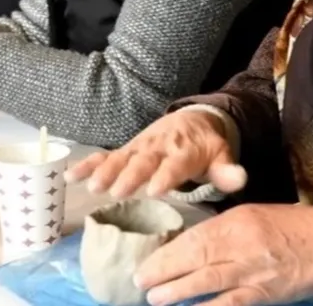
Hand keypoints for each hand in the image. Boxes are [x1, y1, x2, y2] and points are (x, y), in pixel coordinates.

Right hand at [65, 107, 246, 197]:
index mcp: (184, 150)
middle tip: (116, 190)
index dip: (166, 176)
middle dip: (130, 175)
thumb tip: (241, 179)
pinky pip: (105, 156)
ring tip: (91, 186)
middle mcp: (158, 147)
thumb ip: (228, 171)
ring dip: (105, 171)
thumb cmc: (206, 147)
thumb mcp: (222, 156)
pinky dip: (88, 164)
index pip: (175, 164)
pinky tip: (71, 175)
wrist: (193, 120)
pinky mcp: (126, 150)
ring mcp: (139, 148)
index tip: (155, 190)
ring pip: (121, 158)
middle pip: (144, 161)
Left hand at [138, 205, 312, 305]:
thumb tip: (188, 246)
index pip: (194, 237)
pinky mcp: (264, 294)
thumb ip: (222, 229)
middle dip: (164, 272)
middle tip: (141, 281)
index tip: (147, 262)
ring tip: (156, 298)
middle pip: (195, 258)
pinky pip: (231, 304)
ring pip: (208, 282)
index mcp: (238, 221)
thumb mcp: (253, 215)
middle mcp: (242, 245)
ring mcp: (253, 271)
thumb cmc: (291, 227)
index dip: (168, 252)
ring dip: (177, 292)